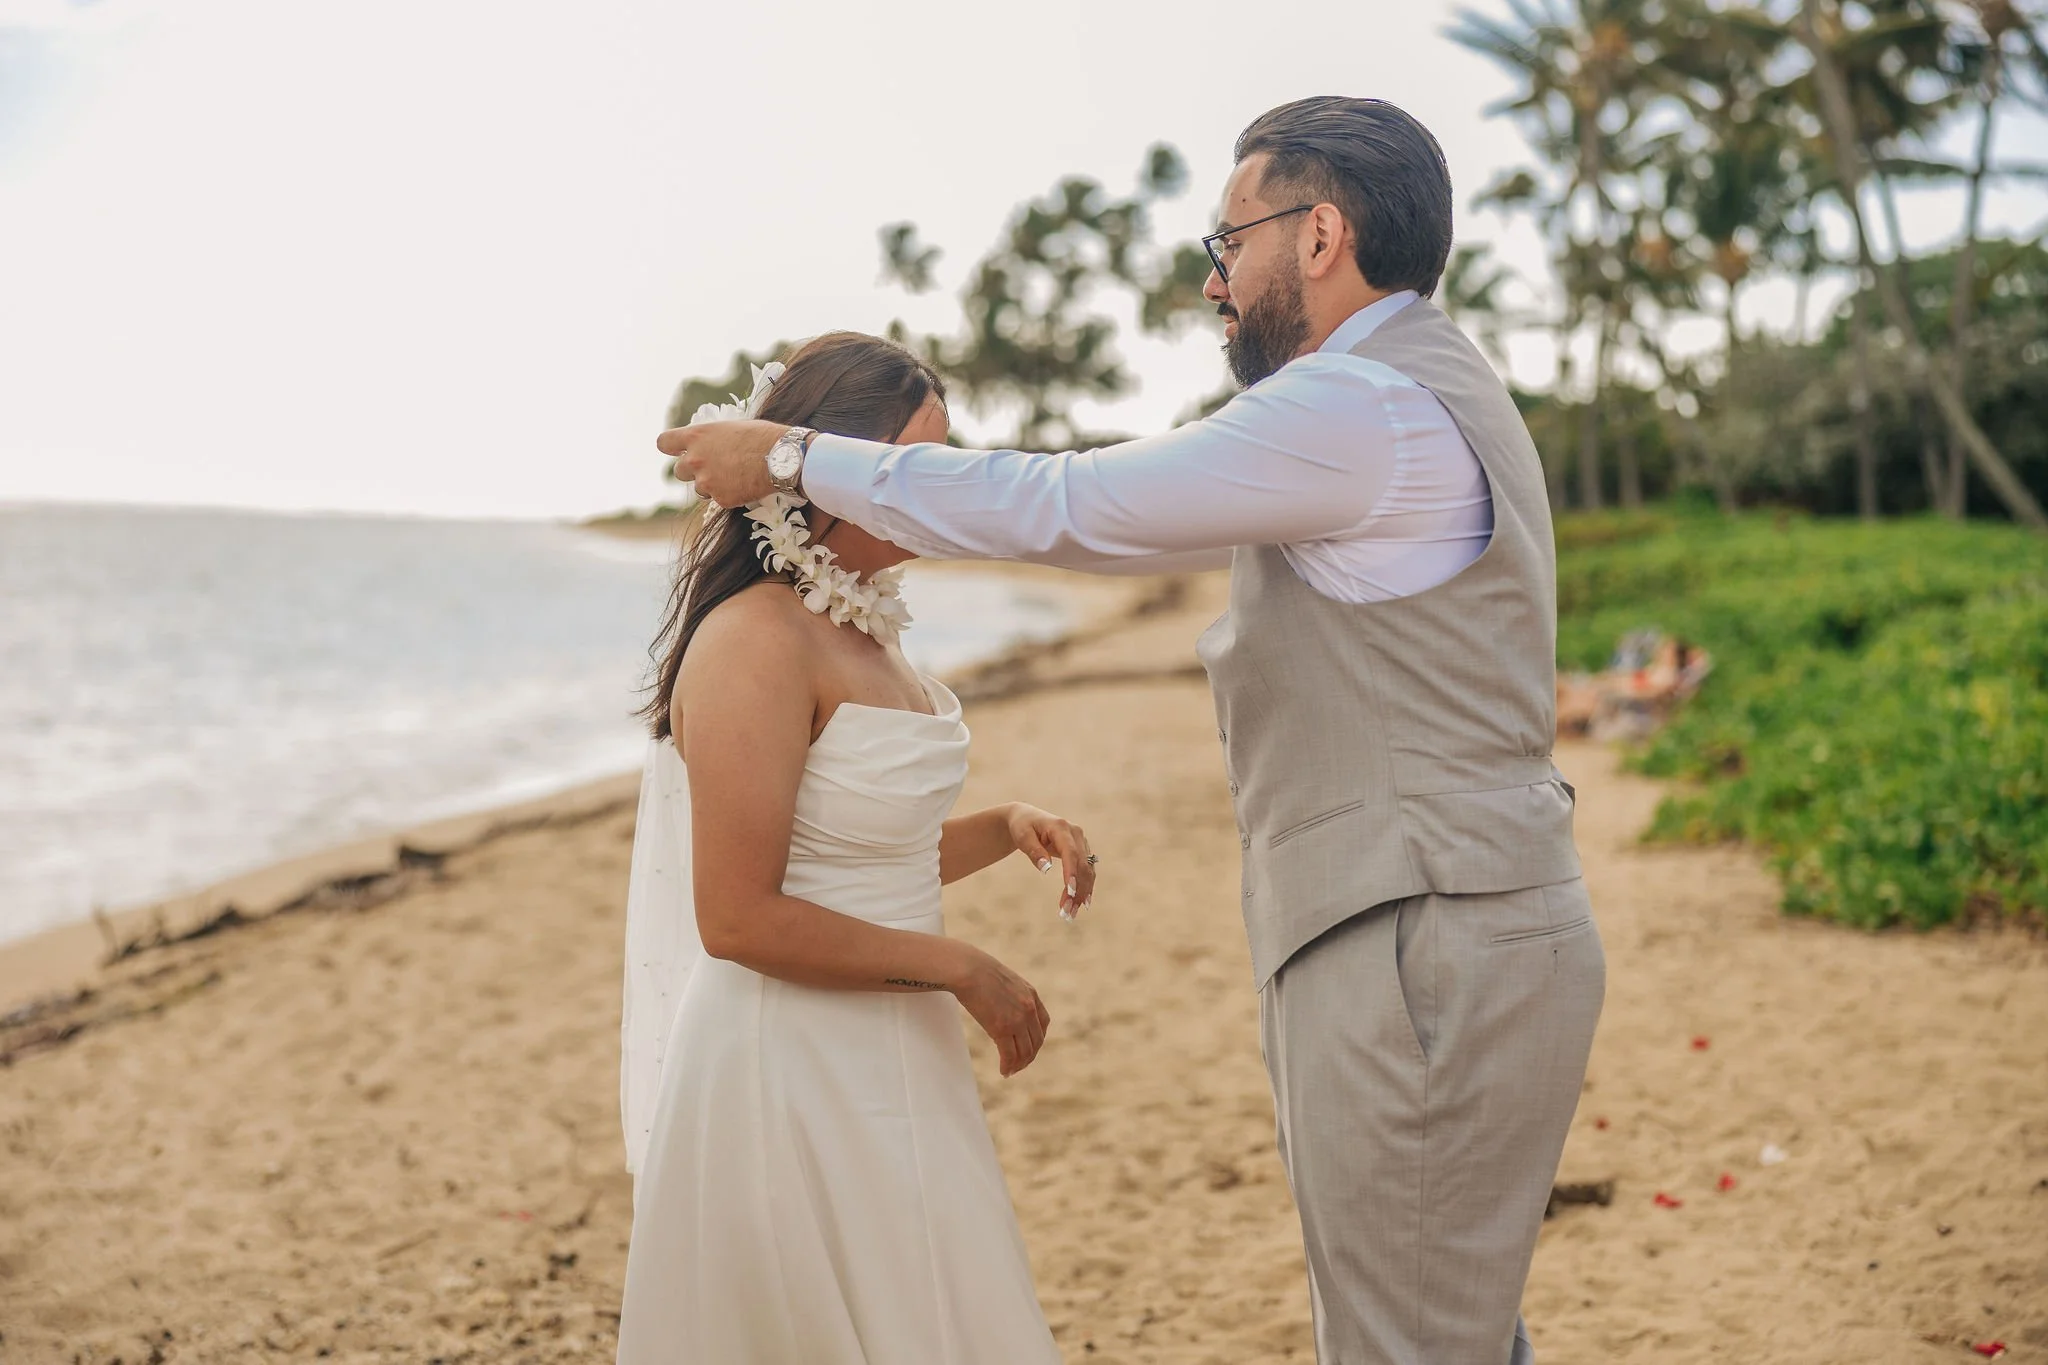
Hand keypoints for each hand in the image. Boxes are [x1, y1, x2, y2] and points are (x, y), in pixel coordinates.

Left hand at [655, 419, 788, 506]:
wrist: (783, 458)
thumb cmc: (761, 437)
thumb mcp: (730, 428)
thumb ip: (711, 439)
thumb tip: (707, 445)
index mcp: (696, 436)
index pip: (664, 442)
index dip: (671, 447)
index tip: (677, 449)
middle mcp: (695, 460)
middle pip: (679, 471)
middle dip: (693, 471)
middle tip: (714, 467)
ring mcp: (706, 482)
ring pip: (700, 488)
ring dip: (712, 484)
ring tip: (735, 475)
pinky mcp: (721, 499)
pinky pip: (719, 499)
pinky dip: (730, 494)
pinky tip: (746, 484)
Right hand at [951, 946, 1051, 1077]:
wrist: (968, 969)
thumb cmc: (979, 971)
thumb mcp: (1006, 980)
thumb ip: (1012, 994)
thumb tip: (1005, 1006)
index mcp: (1031, 995)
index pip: (1043, 1024)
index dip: (1037, 1039)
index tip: (1029, 1047)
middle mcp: (1029, 1009)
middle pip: (1036, 1041)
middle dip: (1029, 1056)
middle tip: (1019, 1065)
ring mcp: (1017, 1020)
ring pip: (1025, 1051)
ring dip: (1019, 1065)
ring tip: (1010, 1070)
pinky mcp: (1001, 1029)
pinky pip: (1009, 1055)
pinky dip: (1008, 1066)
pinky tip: (1004, 1071)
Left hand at [1006, 803, 1096, 919]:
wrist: (1027, 818)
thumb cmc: (1022, 826)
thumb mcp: (1022, 836)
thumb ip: (1033, 851)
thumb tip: (1045, 868)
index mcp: (1061, 827)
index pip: (1071, 852)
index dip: (1072, 872)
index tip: (1070, 891)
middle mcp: (1076, 833)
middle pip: (1081, 865)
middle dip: (1077, 890)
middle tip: (1067, 912)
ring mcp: (1081, 842)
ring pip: (1087, 871)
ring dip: (1082, 893)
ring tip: (1071, 913)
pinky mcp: (1082, 851)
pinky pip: (1087, 871)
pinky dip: (1084, 888)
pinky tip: (1081, 904)